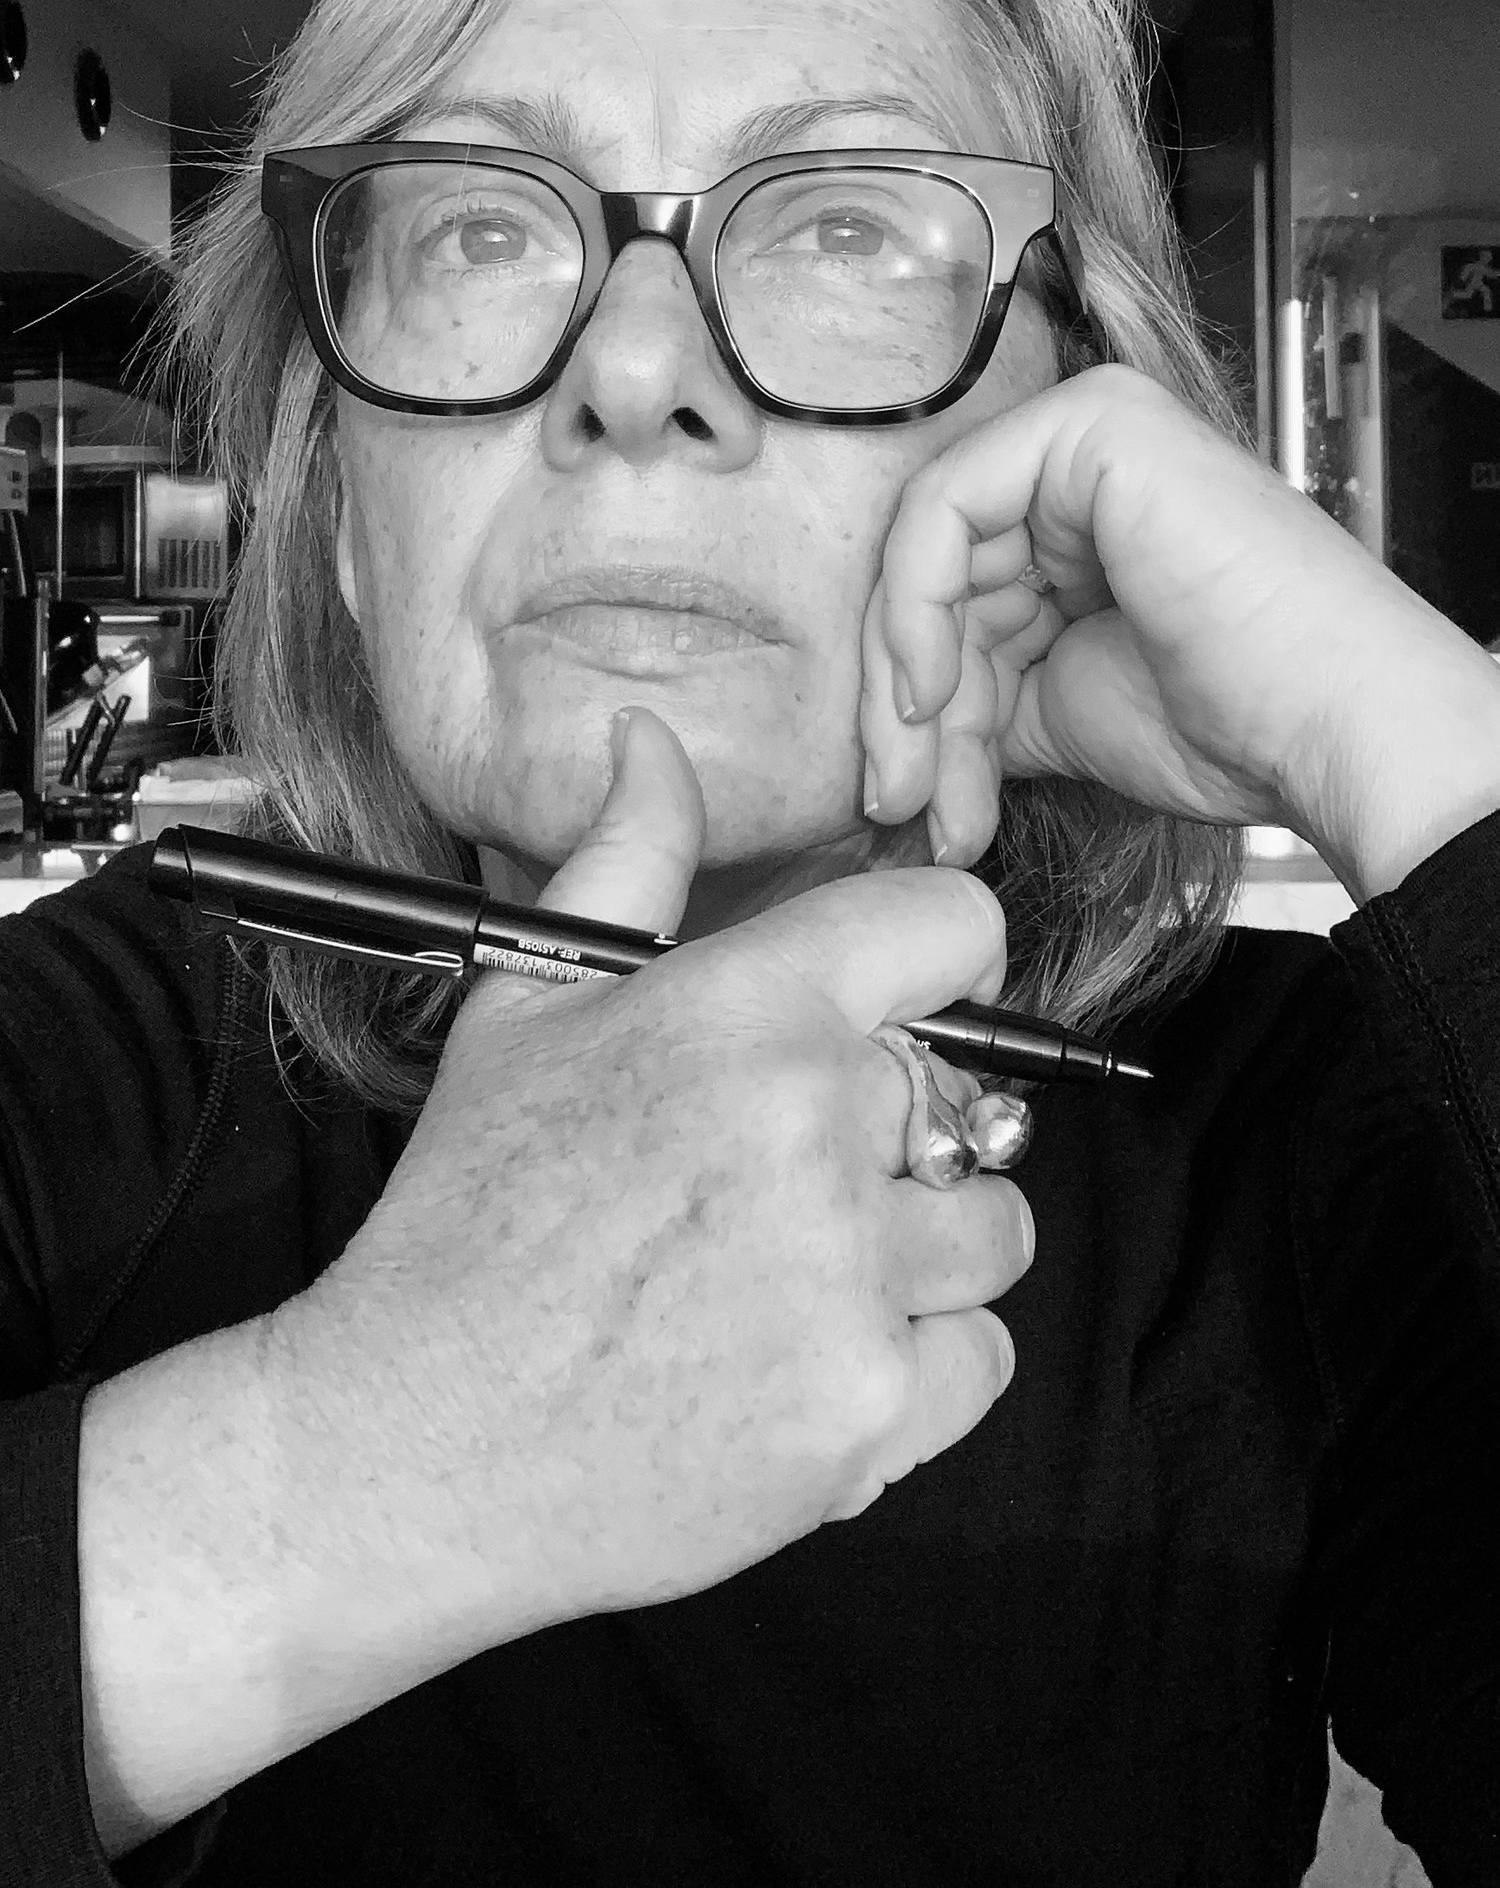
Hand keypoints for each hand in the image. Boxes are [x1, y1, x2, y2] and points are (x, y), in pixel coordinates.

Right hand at [267, 707, 1032, 1659]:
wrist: (413, 1445)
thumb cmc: (467, 1222)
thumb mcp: (527, 1007)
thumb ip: (628, 860)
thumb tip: (653, 742)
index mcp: (743, 1009)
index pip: (953, 927)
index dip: (933, 967)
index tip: (899, 1017)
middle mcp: (817, 1128)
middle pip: (964, 1096)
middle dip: (889, 1139)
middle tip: (766, 1192)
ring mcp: (853, 1276)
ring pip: (991, 1228)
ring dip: (919, 1254)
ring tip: (788, 1282)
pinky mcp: (870, 1407)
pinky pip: (980, 1358)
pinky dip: (912, 1373)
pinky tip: (795, 1367)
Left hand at [861, 364, 1499, 900]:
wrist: (1329, 730)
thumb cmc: (1233, 723)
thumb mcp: (1056, 710)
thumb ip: (974, 693)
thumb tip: (890, 748)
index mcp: (1083, 513)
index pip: (952, 591)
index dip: (913, 703)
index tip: (905, 800)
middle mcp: (1079, 459)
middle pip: (932, 575)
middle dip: (902, 708)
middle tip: (896, 802)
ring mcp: (1085, 431)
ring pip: (925, 553)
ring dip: (906, 688)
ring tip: (920, 788)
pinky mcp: (1086, 428)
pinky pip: (944, 511)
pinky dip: (917, 612)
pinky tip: (933, 699)